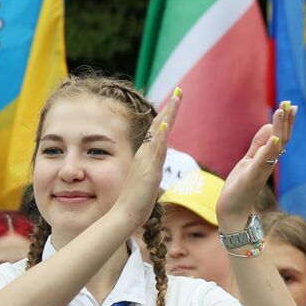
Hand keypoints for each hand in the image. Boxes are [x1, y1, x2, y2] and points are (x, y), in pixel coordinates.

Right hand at [113, 92, 180, 227]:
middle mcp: (146, 154)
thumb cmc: (136, 200)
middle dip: (170, 109)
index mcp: (146, 156)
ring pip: (159, 133)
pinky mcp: (150, 171)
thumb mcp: (147, 180)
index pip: (158, 131)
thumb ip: (152, 169)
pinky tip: (165, 125)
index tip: (176, 100)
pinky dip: (160, 137)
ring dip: (168, 115)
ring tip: (176, 99)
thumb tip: (156, 165)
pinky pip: (156, 151)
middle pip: (159, 126)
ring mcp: (147, 161)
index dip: (167, 116)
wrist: (125, 214)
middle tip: (180, 91)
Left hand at [218, 101, 296, 229]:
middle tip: (290, 104)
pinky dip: (269, 149)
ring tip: (281, 112)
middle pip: (282, 140)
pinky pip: (263, 160)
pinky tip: (274, 137)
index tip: (290, 105)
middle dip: (286, 122)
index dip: (286, 122)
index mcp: (267, 159)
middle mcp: (268, 164)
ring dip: (279, 129)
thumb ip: (258, 145)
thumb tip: (269, 126)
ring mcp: (261, 170)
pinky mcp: (252, 176)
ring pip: (275, 147)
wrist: (232, 211)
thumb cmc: (240, 188)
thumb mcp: (248, 161)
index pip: (281, 137)